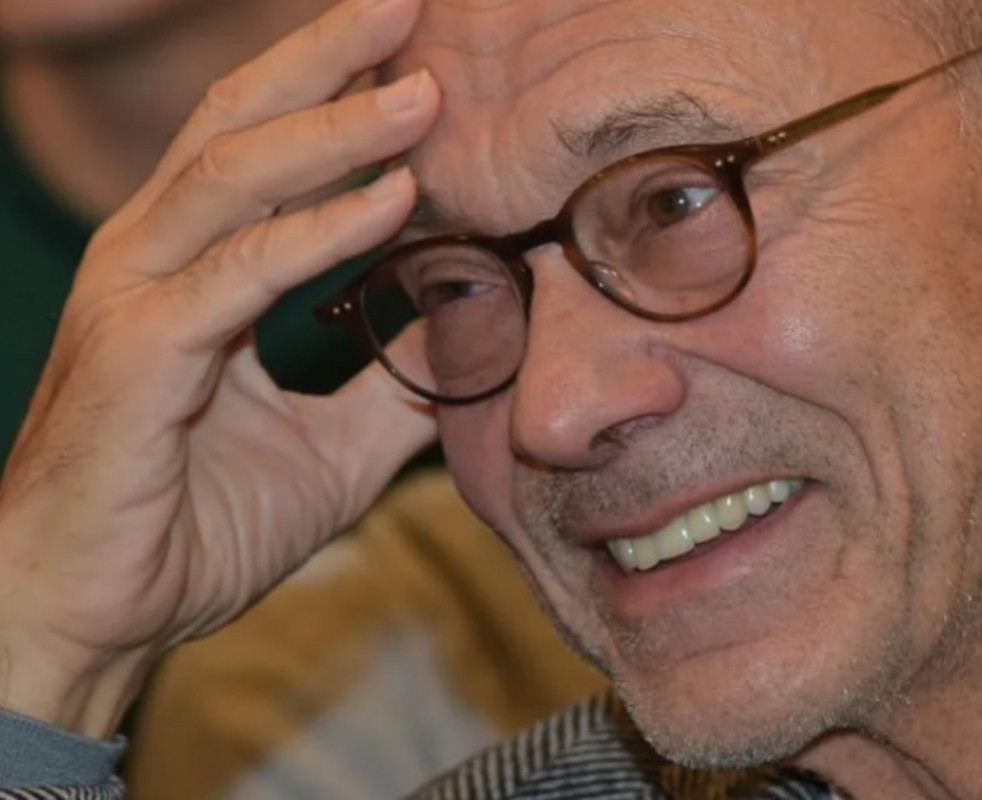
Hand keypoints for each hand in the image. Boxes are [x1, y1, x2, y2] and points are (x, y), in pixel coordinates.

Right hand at [0, 0, 438, 737]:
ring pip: (236, 177)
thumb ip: (396, 385)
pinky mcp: (137, 354)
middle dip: (329, 58)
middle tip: (415, 7)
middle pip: (243, 123)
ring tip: (426, 88)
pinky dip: (318, 234)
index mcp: (197, 266)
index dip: (338, 92)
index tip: (426, 55)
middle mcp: (157, 258)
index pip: (267, 147)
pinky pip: (239, 275)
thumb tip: (475, 344)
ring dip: (335, 125)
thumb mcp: (333, 446)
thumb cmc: (197, 521)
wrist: (102, 611)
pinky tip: (392, 201)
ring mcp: (137, 299)